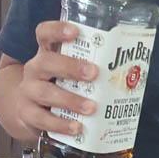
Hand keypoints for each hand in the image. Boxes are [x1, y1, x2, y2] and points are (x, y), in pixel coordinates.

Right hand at [15, 21, 98, 136]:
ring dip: (70, 100)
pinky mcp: (28, 114)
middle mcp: (35, 70)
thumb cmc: (58, 85)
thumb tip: (131, 71)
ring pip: (44, 92)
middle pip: (46, 62)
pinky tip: (77, 127)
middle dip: (70, 67)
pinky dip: (60, 124)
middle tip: (93, 73)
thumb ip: (90, 67)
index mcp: (46, 53)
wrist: (27, 109)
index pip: (44, 34)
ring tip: (91, 108)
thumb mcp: (68, 71)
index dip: (57, 30)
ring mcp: (28, 92)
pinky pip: (42, 119)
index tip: (75, 31)